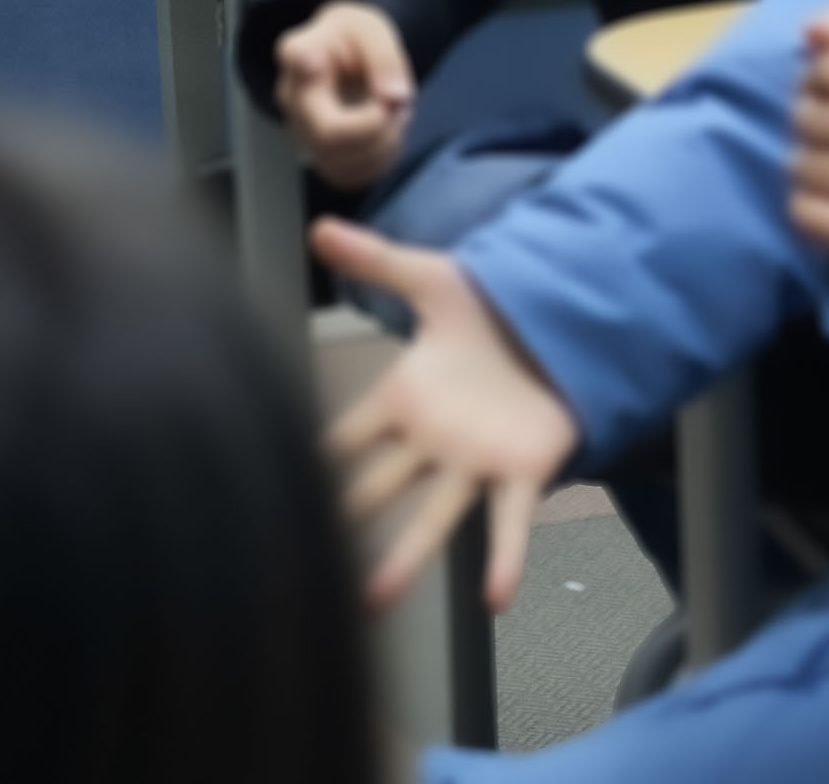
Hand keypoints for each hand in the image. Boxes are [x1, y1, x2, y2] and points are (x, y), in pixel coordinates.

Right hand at [274, 0, 417, 189]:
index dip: (303, 62)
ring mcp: (301, 133)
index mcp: (301, 51)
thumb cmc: (355, 42)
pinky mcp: (319, 158)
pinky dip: (379, 161)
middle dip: (378, 128)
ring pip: (342, 163)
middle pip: (328, 133)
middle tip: (399, 107)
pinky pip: (351, 176)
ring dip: (384, 144)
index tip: (311, 60)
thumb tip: (394, 98)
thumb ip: (384, 58)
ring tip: (392, 114)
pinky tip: (383, 134)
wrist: (348, 62)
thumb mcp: (373, 32)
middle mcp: (291, 97)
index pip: (294, 55)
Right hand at [315, 218, 577, 610]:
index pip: (346, 436)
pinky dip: (504, 559)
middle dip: (341, 523)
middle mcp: (432, 439)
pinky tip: (495, 594)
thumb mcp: (432, 279)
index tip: (266, 487)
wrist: (562, 321)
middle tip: (297, 559)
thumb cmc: (492, 311)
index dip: (311, 460)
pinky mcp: (524, 469)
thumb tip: (318, 228)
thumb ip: (376, 259)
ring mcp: (475, 461)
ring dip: (405, 559)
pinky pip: (510, 521)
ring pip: (434, 517)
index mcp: (404, 398)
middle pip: (378, 488)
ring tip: (372, 600)